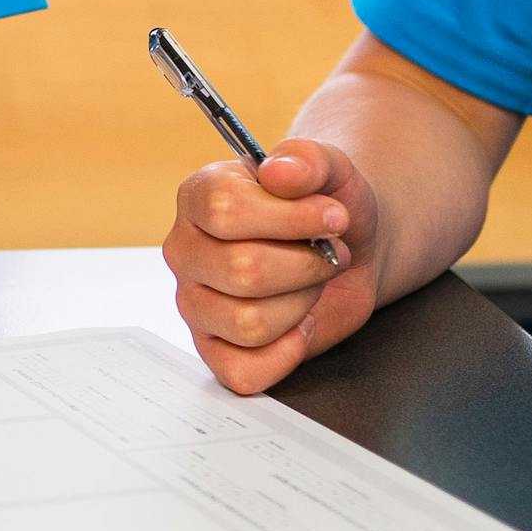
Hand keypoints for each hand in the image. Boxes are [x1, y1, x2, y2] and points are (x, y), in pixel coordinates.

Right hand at [168, 138, 381, 392]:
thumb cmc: (326, 207)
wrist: (345, 248)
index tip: (333, 216)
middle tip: (328, 254)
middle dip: (308, 266)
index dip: (290, 219)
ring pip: (248, 323)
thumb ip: (308, 159)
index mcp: (199, 197)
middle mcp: (186, 251)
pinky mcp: (213, 349)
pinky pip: (244, 371)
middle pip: (242, 271)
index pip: (224, 211)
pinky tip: (299, 324)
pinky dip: (287, 352)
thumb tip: (277, 171)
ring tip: (310, 285)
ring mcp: (194, 303)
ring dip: (302, 305)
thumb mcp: (331, 169)